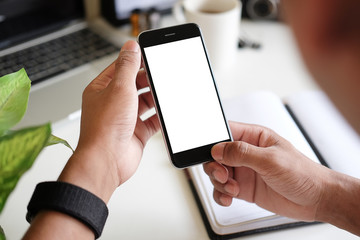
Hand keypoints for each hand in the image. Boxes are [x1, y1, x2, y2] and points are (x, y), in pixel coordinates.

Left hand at [24, 41, 159, 239]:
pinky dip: (160, 116)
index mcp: (102, 90)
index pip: (121, 69)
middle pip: (135, 85)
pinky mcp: (136, 132)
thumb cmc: (105, 128)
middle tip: (163, 75)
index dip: (136, 61)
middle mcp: (113, 103)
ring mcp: (125, 119)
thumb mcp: (119, 88)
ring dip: (156, 98)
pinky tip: (167, 112)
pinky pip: (152, 121)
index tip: (151, 55)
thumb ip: (128, 66)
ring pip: (145, 103)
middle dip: (149, 81)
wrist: (107, 161)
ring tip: (167, 92)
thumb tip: (131, 46)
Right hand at [203, 121, 329, 220]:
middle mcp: (247, 153)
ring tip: (232, 188)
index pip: (226, 132)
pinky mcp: (244, 188)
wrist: (315, 199)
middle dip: (214, 166)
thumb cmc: (302, 173)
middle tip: (223, 175)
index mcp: (254, 137)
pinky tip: (229, 197)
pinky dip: (221, 194)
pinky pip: (223, 189)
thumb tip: (218, 149)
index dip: (214, 142)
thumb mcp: (271, 159)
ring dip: (219, 182)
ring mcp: (244, 171)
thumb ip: (242, 153)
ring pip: (217, 173)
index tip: (212, 153)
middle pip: (217, 155)